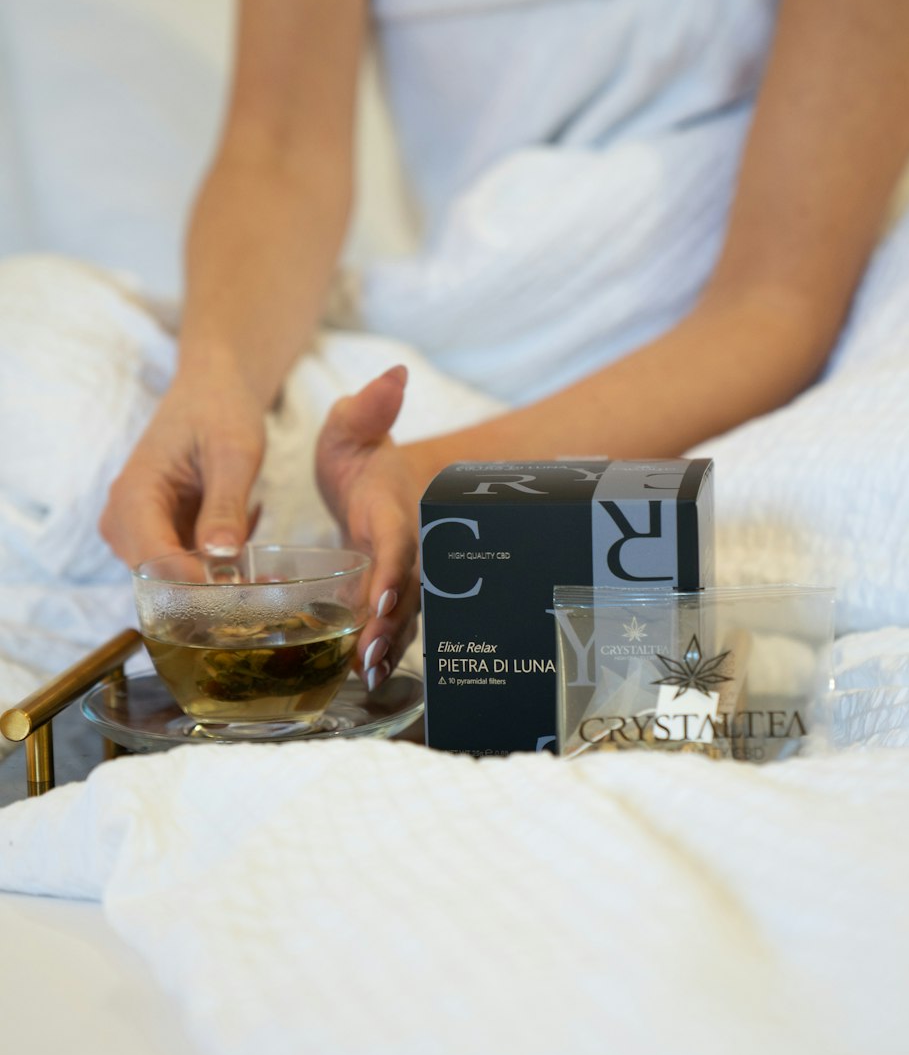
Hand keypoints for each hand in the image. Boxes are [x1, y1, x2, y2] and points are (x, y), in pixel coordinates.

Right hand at [100, 368, 265, 567]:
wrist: (212, 389)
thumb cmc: (219, 410)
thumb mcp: (233, 452)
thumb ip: (225, 504)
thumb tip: (221, 555)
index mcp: (133, 495)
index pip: (151, 559)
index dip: (191, 582)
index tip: (236, 592)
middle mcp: (125, 520)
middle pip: (158, 578)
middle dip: (211, 586)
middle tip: (267, 576)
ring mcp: (140, 530)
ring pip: (176, 577)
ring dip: (221, 572)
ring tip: (260, 537)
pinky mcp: (161, 533)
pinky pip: (188, 564)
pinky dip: (222, 558)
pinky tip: (247, 521)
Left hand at [315, 365, 423, 689]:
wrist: (382, 486)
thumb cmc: (362, 458)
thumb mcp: (354, 428)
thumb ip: (366, 409)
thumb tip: (392, 376)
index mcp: (391, 510)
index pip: (396, 541)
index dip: (393, 570)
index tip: (383, 596)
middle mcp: (405, 549)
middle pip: (407, 591)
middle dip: (391, 625)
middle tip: (368, 654)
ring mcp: (401, 577)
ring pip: (403, 618)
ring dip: (386, 647)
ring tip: (364, 674)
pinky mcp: (389, 598)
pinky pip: (390, 628)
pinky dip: (380, 652)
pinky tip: (360, 678)